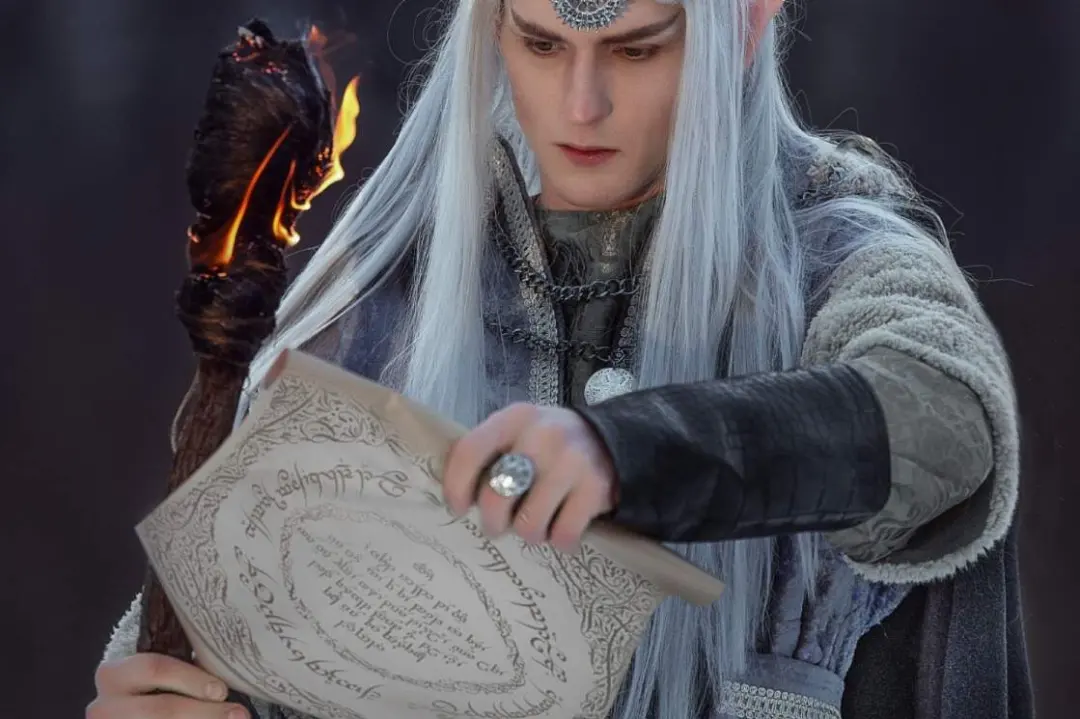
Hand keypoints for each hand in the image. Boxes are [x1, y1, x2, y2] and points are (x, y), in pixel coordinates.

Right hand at [87, 653, 247, 718]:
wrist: (123, 709)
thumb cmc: (148, 687)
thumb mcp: (156, 674)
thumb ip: (183, 673)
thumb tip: (223, 684)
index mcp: (113, 675)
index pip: (155, 668)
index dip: (192, 679)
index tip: (222, 690)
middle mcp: (104, 706)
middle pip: (161, 709)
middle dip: (204, 712)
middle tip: (238, 715)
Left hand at [442, 403, 617, 552]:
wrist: (611, 438)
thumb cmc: (549, 442)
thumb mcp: (519, 431)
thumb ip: (490, 454)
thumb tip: (457, 498)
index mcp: (515, 419)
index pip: (470, 452)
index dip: (455, 487)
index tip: (458, 509)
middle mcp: (542, 436)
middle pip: (496, 496)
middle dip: (493, 522)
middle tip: (498, 525)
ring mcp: (572, 462)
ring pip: (529, 524)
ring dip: (529, 532)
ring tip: (536, 522)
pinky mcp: (596, 488)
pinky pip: (563, 534)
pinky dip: (560, 540)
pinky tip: (562, 527)